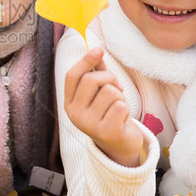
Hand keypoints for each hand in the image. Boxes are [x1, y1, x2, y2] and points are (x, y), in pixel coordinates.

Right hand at [63, 48, 142, 166]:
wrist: (119, 146)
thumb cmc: (109, 114)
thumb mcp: (99, 94)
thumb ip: (96, 73)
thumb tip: (96, 49)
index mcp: (70, 103)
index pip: (72, 76)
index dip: (85, 60)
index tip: (99, 50)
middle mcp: (75, 114)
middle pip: (92, 80)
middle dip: (109, 78)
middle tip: (117, 88)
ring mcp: (89, 125)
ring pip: (110, 92)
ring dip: (120, 96)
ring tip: (118, 107)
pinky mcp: (106, 132)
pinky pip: (120, 106)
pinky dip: (126, 109)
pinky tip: (122, 118)